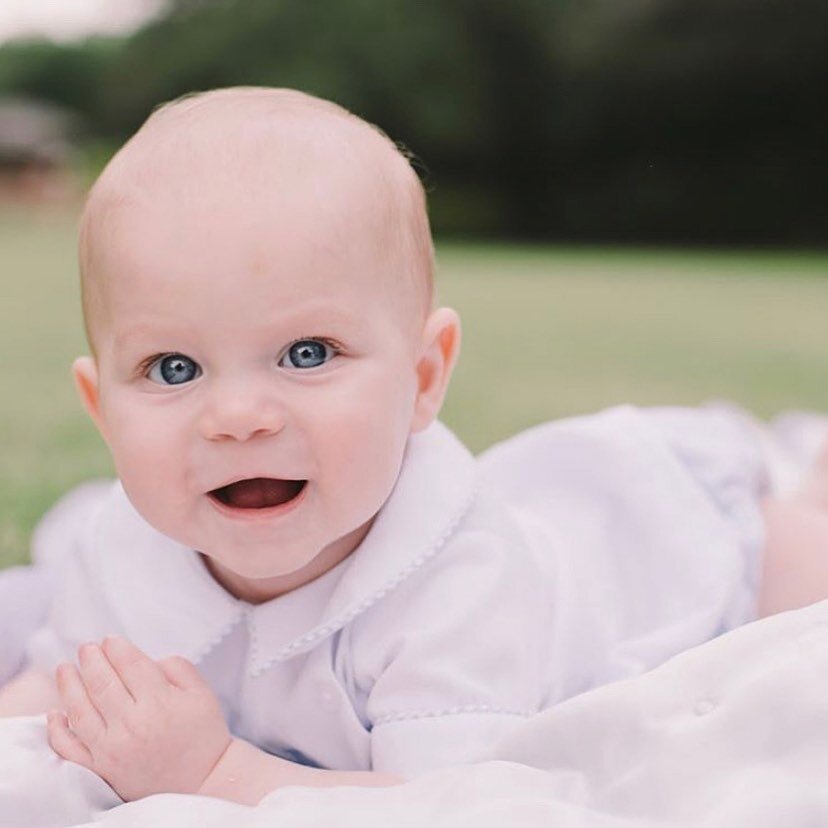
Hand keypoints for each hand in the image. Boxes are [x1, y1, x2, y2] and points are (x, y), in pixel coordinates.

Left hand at [47, 635, 231, 800]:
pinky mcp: (102, 770)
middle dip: (91, 660)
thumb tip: (147, 659)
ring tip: (64, 668)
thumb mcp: (202, 692)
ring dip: (69, 686)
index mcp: (159, 702)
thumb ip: (177, 667)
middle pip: (102, 682)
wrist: (203, 782)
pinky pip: (71, 749)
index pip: (129, 664)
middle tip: (86, 648)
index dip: (117, 648)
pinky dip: (58, 731)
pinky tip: (54, 713)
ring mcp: (112, 749)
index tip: (109, 640)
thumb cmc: (203, 734)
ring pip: (81, 711)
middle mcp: (132, 724)